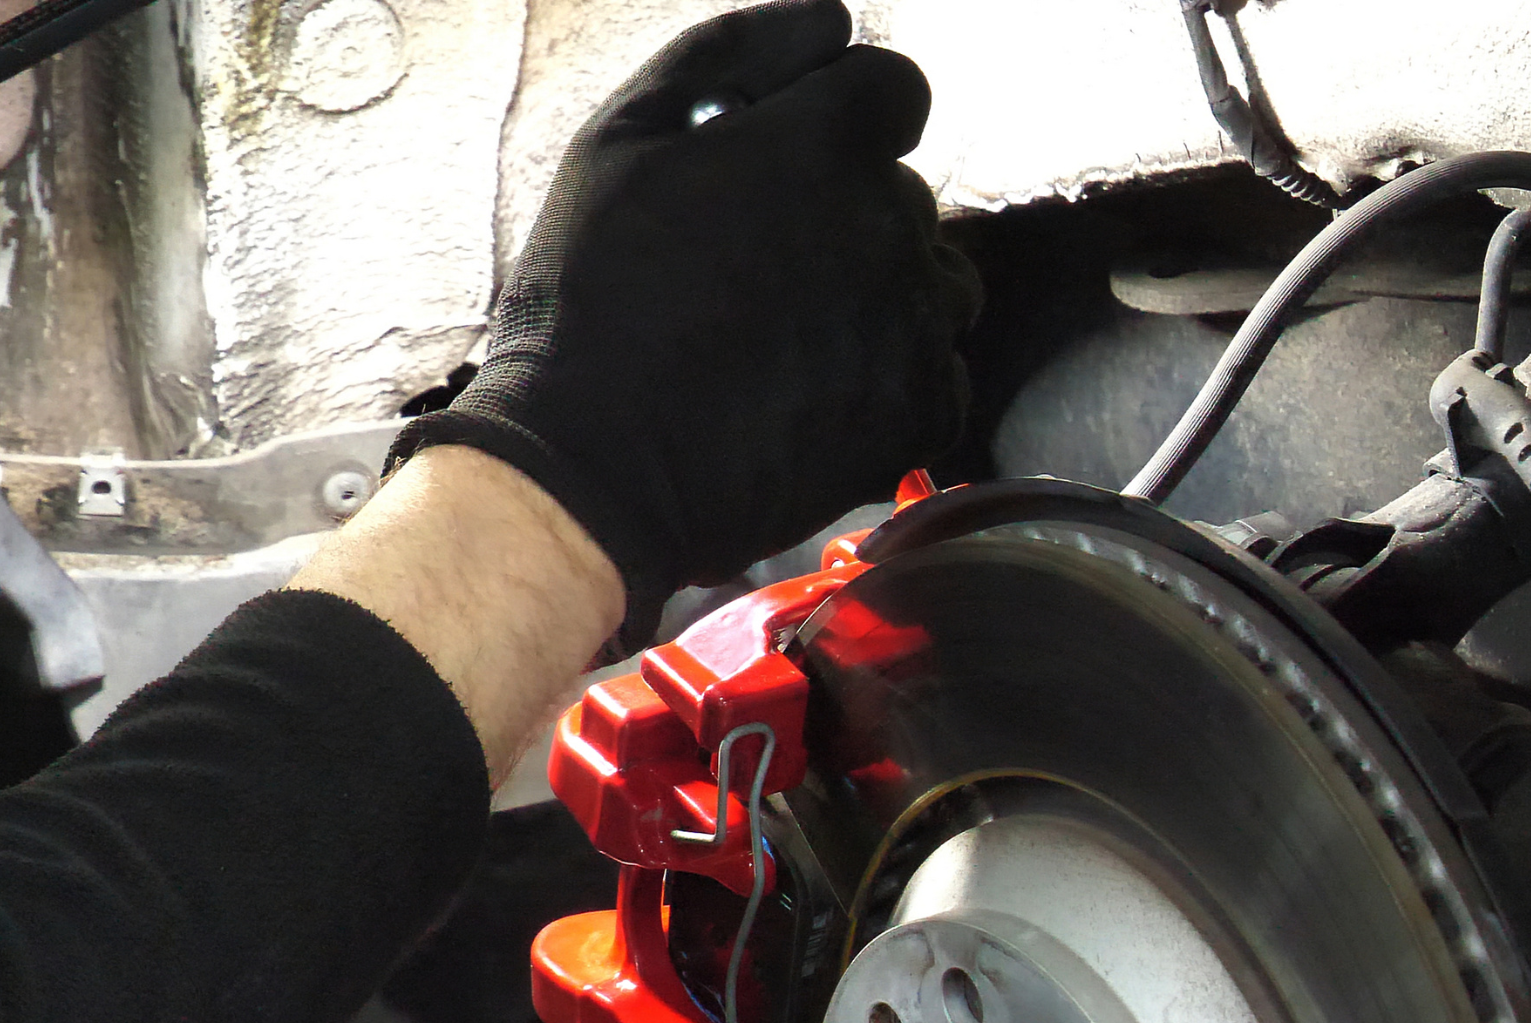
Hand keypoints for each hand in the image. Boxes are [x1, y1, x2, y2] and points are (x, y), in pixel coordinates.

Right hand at [387, 0, 980, 648]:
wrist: (596, 471)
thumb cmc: (590, 305)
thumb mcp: (623, 138)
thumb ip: (734, 51)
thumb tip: (829, 20)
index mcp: (825, 144)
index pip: (894, 92)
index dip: (841, 127)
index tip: (794, 175)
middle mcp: (889, 227)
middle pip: (907, 200)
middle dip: (849, 223)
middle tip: (759, 283)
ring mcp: (913, 327)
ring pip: (940, 287)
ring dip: (885, 302)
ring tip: (794, 345)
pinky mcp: (919, 415)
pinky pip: (940, 379)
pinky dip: (893, 387)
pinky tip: (818, 401)